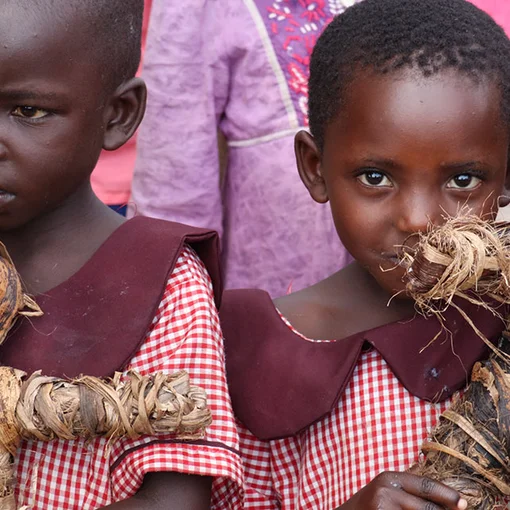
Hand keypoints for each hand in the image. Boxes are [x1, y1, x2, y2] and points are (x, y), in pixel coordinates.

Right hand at [337, 472, 467, 509]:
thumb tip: (445, 500)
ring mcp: (382, 508)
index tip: (464, 504)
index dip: (447, 495)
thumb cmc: (370, 505)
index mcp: (389, 477)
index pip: (426, 485)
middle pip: (427, 507)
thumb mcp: (386, 490)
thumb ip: (407, 490)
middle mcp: (385, 491)